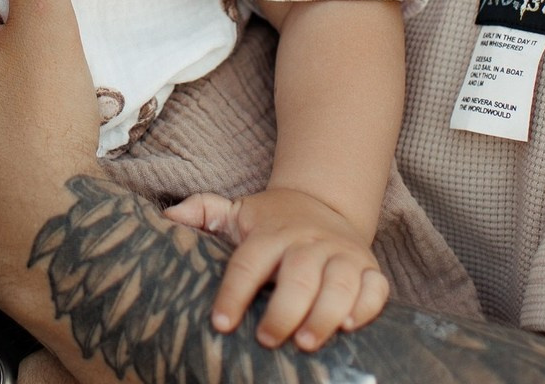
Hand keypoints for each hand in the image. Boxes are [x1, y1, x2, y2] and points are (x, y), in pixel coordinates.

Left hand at [163, 187, 388, 351]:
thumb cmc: (272, 221)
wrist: (324, 201)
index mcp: (271, 232)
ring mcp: (341, 254)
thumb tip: (168, 218)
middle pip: (297, 274)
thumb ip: (203, 211)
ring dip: (325, 313)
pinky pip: (375, 288)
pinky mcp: (369, 269)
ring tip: (306, 342)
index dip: (234, 292)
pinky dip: (367, 305)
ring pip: (338, 282)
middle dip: (284, 309)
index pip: (249, 261)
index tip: (221, 322)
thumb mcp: (237, 211)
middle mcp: (307, 242)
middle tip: (267, 339)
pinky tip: (352, 325)